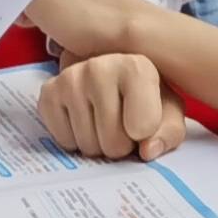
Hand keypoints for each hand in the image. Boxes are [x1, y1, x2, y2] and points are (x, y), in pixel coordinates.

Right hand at [38, 51, 187, 161]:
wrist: (111, 80)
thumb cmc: (145, 99)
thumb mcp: (168, 113)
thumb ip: (168, 133)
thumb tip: (148, 150)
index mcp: (137, 67)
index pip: (142, 128)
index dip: (145, 136)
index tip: (144, 122)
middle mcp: (99, 67)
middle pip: (113, 144)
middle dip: (120, 145)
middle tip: (122, 125)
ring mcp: (70, 79)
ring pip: (88, 147)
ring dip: (98, 144)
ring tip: (104, 122)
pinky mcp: (48, 93)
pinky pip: (64, 142)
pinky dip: (75, 140)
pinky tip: (85, 119)